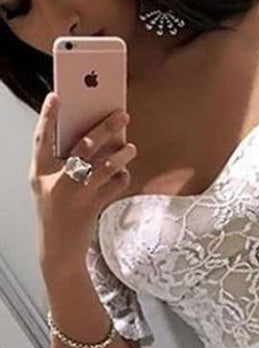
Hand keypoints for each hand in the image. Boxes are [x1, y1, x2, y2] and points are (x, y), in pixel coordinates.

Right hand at [29, 93, 136, 269]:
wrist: (58, 251)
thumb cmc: (56, 211)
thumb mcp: (50, 186)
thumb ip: (64, 163)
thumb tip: (95, 137)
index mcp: (40, 173)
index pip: (41, 139)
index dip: (48, 117)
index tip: (56, 96)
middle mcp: (55, 182)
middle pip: (83, 146)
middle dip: (105, 128)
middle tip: (122, 114)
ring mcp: (74, 196)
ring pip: (104, 165)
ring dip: (121, 154)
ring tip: (131, 147)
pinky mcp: (91, 208)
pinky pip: (113, 186)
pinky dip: (122, 177)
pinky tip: (125, 174)